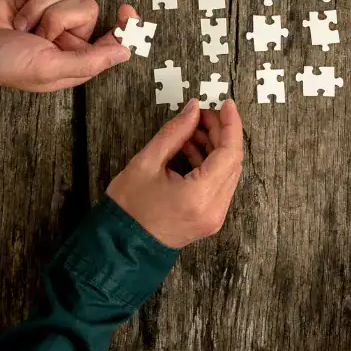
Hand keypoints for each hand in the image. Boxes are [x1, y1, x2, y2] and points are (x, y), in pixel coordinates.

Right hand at [0, 0, 134, 90]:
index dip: (123, 26)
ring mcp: (49, 12)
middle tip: (37, 34)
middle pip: (86, 7)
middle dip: (57, 18)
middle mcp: (66, 35)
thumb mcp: (48, 69)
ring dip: (38, 7)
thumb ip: (89, 61)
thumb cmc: (4, 63)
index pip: (112, 40)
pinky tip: (16, 6)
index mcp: (75, 58)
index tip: (127, 11)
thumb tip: (125, 52)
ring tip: (20, 25)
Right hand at [105, 100, 243, 247]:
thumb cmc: (127, 208)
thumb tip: (193, 109)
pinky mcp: (209, 219)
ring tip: (192, 130)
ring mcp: (214, 217)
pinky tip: (191, 149)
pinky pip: (218, 185)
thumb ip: (174, 133)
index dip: (230, 125)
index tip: (226, 104)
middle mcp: (214, 210)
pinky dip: (210, 164)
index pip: (229, 153)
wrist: (119, 246)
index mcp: (199, 196)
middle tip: (202, 114)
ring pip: (227, 173)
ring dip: (215, 148)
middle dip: (221, 133)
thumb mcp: (146, 162)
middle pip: (232, 162)